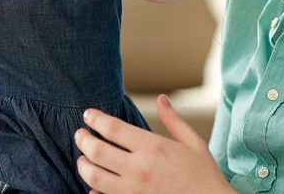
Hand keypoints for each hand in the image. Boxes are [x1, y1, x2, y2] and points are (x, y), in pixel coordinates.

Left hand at [75, 94, 233, 193]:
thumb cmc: (204, 176)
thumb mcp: (193, 143)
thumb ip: (173, 120)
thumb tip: (161, 98)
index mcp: (153, 147)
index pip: (112, 128)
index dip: (95, 119)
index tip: (88, 114)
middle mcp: (139, 168)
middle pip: (97, 151)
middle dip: (82, 140)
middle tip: (79, 134)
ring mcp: (133, 191)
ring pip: (94, 177)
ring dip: (83, 165)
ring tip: (82, 158)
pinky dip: (94, 190)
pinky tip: (94, 184)